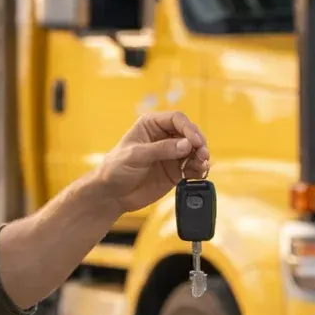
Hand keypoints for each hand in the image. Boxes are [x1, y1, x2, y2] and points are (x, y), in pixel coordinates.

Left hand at [93, 112, 210, 213]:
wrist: (112, 195)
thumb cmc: (116, 169)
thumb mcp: (135, 156)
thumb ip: (161, 149)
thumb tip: (186, 145)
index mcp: (151, 125)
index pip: (176, 119)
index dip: (188, 129)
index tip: (194, 142)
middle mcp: (163, 137)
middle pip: (189, 133)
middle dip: (198, 143)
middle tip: (203, 155)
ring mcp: (171, 154)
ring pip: (194, 150)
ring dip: (201, 157)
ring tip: (203, 166)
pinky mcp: (175, 170)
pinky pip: (192, 167)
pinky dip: (199, 169)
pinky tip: (200, 174)